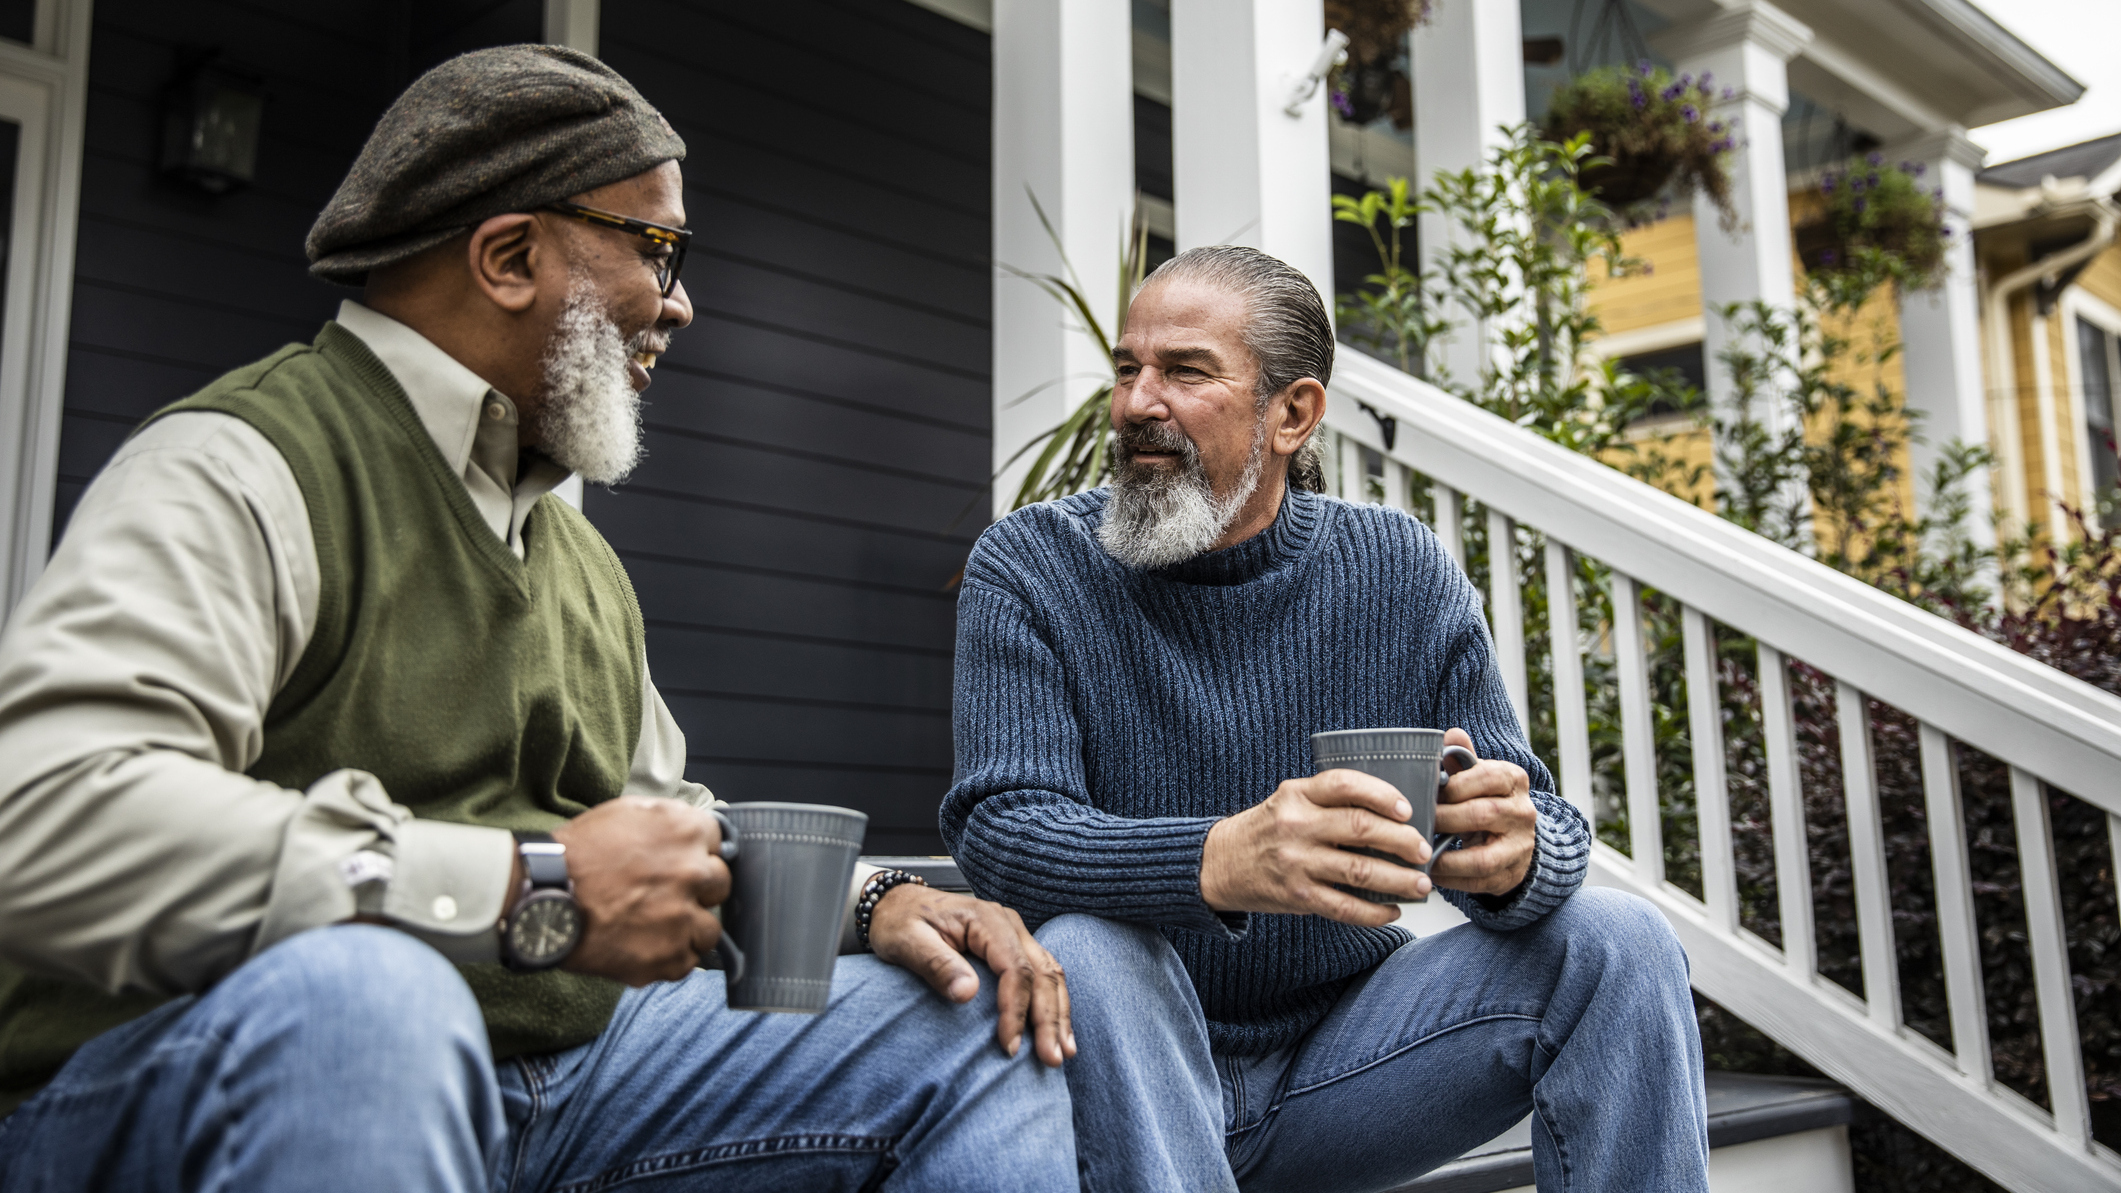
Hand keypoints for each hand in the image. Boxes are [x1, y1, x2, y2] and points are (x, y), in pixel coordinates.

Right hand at [549, 796, 729, 985]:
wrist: (542, 896)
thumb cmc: (578, 852)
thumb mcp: (626, 812)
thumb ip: (669, 819)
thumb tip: (696, 831)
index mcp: (686, 831)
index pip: (720, 843)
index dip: (698, 854)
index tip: (682, 863)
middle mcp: (693, 872)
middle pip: (720, 886)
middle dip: (698, 890)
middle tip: (666, 895)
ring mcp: (683, 918)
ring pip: (710, 929)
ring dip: (689, 928)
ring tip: (655, 926)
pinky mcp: (669, 957)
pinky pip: (687, 961)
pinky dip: (669, 957)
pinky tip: (643, 945)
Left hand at [866, 884, 1074, 1067]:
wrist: (897, 905)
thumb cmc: (900, 923)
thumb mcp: (907, 941)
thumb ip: (937, 964)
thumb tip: (968, 994)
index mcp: (985, 919)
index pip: (1014, 968)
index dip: (1015, 1009)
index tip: (1008, 1045)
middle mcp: (1008, 924)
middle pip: (1042, 973)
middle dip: (1049, 1019)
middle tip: (1051, 1059)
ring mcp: (1015, 935)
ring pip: (1050, 974)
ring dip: (1059, 1014)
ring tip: (1063, 1052)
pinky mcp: (1015, 948)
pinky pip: (1043, 975)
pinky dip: (1053, 1004)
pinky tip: (1057, 1030)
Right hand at [1199, 768, 1435, 926]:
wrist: (1219, 863)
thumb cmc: (1267, 829)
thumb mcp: (1290, 800)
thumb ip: (1329, 801)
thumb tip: (1392, 813)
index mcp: (1297, 795)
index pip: (1345, 784)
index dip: (1382, 795)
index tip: (1407, 809)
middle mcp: (1296, 826)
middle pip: (1360, 828)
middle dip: (1402, 841)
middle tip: (1424, 849)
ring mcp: (1296, 863)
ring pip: (1359, 871)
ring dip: (1398, 880)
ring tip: (1421, 884)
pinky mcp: (1296, 896)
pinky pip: (1344, 907)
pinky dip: (1374, 912)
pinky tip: (1392, 910)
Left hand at [1429, 728, 1536, 896]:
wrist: (1514, 838)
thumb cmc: (1485, 800)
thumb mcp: (1476, 777)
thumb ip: (1462, 759)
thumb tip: (1451, 735)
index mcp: (1513, 780)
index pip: (1486, 776)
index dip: (1454, 786)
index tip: (1429, 792)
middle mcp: (1523, 812)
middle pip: (1483, 814)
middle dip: (1445, 819)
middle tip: (1418, 820)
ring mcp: (1520, 846)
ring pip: (1483, 857)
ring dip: (1446, 857)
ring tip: (1421, 852)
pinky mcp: (1511, 874)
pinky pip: (1479, 881)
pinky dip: (1451, 878)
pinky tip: (1431, 872)